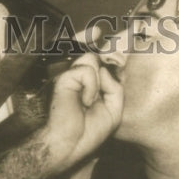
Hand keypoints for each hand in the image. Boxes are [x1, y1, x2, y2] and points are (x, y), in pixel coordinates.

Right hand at [40, 52, 122, 175]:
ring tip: (89, 102)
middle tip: (98, 73)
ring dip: (97, 82)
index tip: (99, 32)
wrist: (71, 145)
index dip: (94, 42)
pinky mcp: (64, 79)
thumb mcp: (114, 110)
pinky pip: (87, 71)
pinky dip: (91, 87)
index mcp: (88, 85)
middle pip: (91, 53)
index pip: (95, 59)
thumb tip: (104, 68)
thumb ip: (115, 86)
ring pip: (90, 59)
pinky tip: (83, 102)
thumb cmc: (89, 133)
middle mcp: (77, 79)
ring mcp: (70, 78)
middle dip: (94, 45)